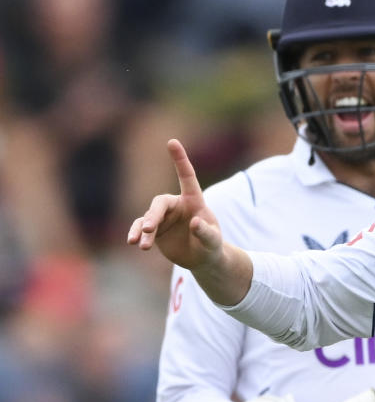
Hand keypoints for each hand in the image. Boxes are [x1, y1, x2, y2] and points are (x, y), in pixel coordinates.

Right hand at [127, 139, 222, 270]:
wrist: (201, 259)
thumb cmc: (211, 246)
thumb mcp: (213, 241)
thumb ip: (206, 232)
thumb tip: (195, 222)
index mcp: (194, 201)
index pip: (187, 177)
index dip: (180, 160)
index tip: (172, 142)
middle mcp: (176, 205)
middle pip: (159, 203)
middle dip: (153, 216)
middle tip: (148, 229)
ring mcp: (163, 217)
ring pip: (148, 218)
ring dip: (143, 230)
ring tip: (141, 244)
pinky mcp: (154, 229)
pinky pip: (139, 227)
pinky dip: (135, 233)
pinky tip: (133, 242)